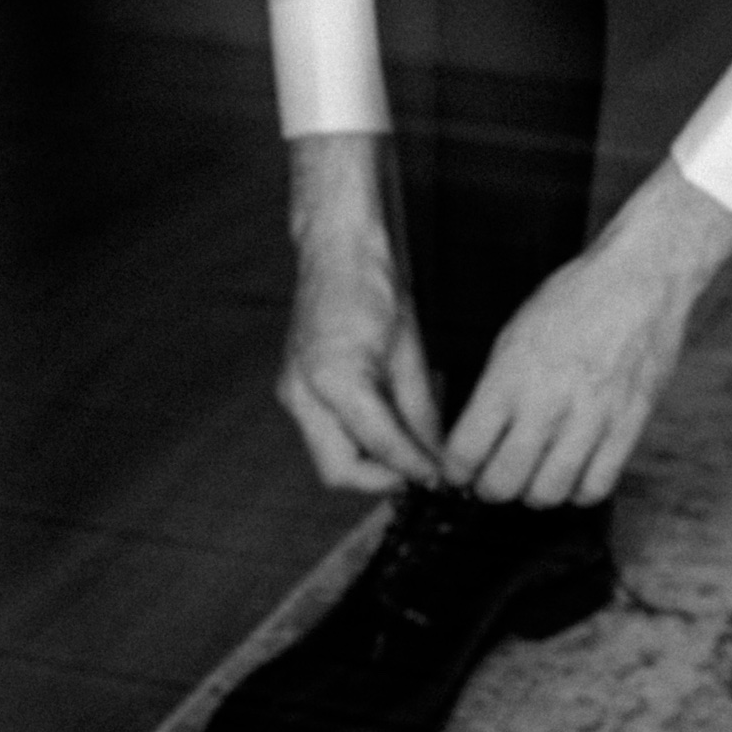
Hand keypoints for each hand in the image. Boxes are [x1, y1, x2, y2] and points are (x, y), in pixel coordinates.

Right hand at [277, 133, 440, 492]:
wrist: (336, 252)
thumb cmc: (374, 288)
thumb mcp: (410, 350)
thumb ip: (421, 408)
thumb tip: (436, 453)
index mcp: (335, 379)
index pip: (377, 444)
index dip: (411, 466)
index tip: (438, 476)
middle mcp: (302, 393)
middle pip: (337, 470)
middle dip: (381, 480)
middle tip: (421, 472)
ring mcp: (292, 392)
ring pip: (328, 456)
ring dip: (368, 463)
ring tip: (410, 450)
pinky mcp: (294, 389)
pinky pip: (324, 433)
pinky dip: (356, 440)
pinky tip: (388, 426)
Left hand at [442, 159, 731, 507]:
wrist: (641, 277)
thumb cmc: (574, 298)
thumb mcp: (516, 331)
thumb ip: (493, 388)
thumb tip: (472, 438)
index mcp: (511, 374)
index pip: (465, 452)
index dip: (456, 469)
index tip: (460, 468)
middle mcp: (548, 401)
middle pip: (503, 484)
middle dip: (489, 487)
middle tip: (493, 476)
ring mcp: (591, 417)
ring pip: (548, 494)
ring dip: (534, 492)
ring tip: (534, 473)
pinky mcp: (628, 426)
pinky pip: (595, 487)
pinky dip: (578, 489)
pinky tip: (573, 469)